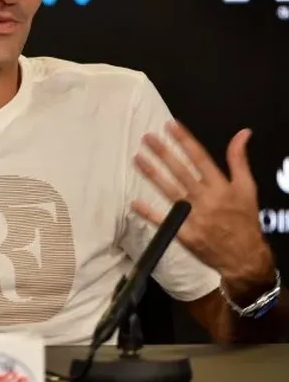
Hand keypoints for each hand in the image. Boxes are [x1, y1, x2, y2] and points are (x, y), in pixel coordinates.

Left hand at [131, 120, 271, 280]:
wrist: (245, 256)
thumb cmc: (244, 219)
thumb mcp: (247, 188)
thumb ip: (239, 160)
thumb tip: (242, 133)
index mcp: (221, 186)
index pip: (200, 158)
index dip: (184, 141)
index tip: (170, 125)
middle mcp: (206, 198)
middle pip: (181, 171)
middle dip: (163, 153)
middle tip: (147, 137)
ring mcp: (194, 216)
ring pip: (170, 191)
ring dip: (152, 174)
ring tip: (137, 158)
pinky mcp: (185, 233)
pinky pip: (164, 221)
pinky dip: (149, 212)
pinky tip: (134, 202)